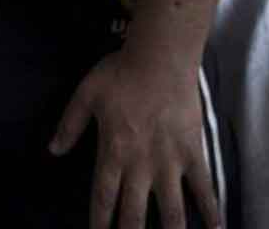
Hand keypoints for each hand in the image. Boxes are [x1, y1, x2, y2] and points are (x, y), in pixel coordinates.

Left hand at [52, 53, 220, 228]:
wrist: (160, 57)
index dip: (100, 222)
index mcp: (113, 152)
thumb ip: (69, 125)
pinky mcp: (192, 152)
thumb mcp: (86, 94)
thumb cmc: (121, 73)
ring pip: (170, 210)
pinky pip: (203, 186)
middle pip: (134, 214)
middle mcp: (141, 165)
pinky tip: (217, 227)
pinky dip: (210, 208)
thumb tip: (52, 151)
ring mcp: (169, 162)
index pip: (103, 198)